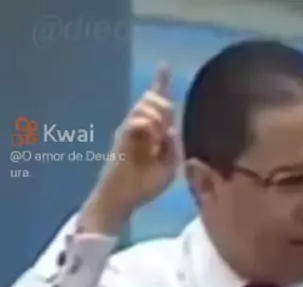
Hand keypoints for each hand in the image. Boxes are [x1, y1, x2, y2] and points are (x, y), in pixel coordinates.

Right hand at [80, 65, 178, 232]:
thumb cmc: (144, 187)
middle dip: (165, 106)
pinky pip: (137, 119)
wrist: (123, 198)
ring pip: (146, 104)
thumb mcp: (169, 168)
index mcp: (153, 132)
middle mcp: (141, 126)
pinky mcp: (122, 136)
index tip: (164, 65)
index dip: (162, 83)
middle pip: (154, 97)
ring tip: (158, 139)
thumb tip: (171, 129)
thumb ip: (174, 148)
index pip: (158, 102)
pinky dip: (149, 126)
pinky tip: (152, 141)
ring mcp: (130, 129)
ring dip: (158, 117)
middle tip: (165, 133)